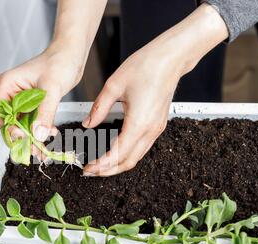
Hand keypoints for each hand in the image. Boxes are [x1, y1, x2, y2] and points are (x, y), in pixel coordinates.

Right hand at [0, 44, 84, 142]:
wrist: (72, 54)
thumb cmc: (59, 62)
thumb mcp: (51, 89)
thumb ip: (44, 113)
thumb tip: (38, 135)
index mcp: (7, 85)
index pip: (0, 114)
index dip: (10, 129)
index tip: (25, 138)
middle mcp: (10, 93)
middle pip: (10, 122)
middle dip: (23, 136)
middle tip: (37, 150)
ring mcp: (21, 100)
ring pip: (22, 125)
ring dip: (33, 136)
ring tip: (44, 147)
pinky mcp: (32, 104)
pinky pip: (32, 121)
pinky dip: (40, 129)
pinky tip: (50, 134)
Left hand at [83, 3, 227, 176]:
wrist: (171, 57)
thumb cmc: (145, 66)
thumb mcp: (114, 85)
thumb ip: (98, 109)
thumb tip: (87, 124)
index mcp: (139, 123)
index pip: (118, 154)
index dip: (101, 165)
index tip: (87, 168)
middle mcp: (150, 130)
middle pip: (128, 162)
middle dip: (107, 170)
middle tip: (89, 171)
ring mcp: (156, 129)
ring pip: (135, 157)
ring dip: (117, 165)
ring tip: (99, 165)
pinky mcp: (157, 125)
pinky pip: (141, 148)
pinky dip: (126, 155)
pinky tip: (113, 152)